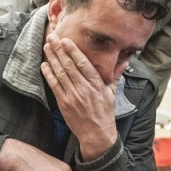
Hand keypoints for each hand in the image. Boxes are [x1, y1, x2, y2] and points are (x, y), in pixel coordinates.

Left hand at [41, 34, 117, 160]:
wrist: (97, 134)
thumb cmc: (105, 112)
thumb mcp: (112, 93)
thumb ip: (116, 75)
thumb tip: (126, 60)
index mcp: (97, 84)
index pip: (83, 64)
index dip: (73, 51)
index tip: (66, 40)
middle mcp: (84, 89)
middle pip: (69, 65)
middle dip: (59, 50)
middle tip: (51, 37)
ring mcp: (73, 96)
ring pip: (60, 73)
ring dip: (52, 59)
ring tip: (47, 46)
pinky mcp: (64, 104)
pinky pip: (54, 86)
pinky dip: (49, 74)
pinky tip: (44, 65)